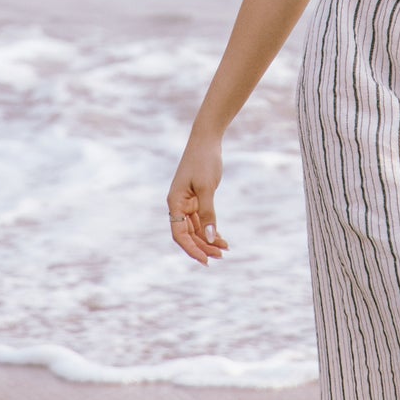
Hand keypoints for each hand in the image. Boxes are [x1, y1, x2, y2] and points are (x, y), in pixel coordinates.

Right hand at [167, 134, 228, 264]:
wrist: (207, 139)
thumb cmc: (204, 160)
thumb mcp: (207, 188)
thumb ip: (207, 213)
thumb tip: (209, 237)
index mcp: (175, 202)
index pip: (179, 234)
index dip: (191, 249)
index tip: (205, 260)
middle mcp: (178, 205)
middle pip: (188, 234)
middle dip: (203, 246)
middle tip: (221, 256)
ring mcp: (187, 202)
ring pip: (195, 228)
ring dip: (208, 240)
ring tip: (225, 250)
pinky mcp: (196, 199)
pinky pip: (201, 220)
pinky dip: (210, 229)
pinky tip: (221, 238)